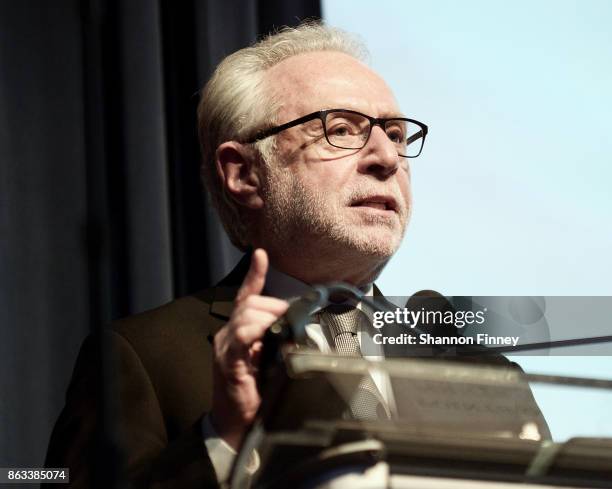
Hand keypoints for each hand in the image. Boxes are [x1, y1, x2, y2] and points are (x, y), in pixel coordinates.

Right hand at [210, 249, 288, 449]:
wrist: (237, 425)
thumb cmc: (255, 394)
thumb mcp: (271, 362)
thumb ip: (279, 343)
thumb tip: (297, 331)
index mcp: (240, 332)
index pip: (246, 296)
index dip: (254, 275)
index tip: (261, 254)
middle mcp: (229, 335)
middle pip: (250, 303)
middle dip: (273, 304)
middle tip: (292, 316)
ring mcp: (226, 346)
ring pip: (246, 314)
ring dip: (268, 315)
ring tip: (282, 326)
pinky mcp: (228, 360)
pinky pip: (241, 335)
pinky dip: (255, 329)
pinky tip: (265, 334)